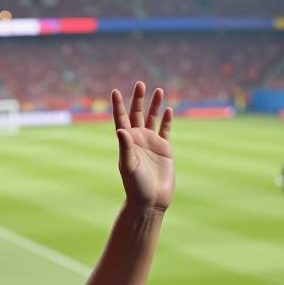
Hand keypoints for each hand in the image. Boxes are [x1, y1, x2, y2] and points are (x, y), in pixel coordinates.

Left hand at [112, 82, 174, 212]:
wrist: (151, 201)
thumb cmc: (136, 186)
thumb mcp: (129, 166)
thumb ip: (126, 147)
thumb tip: (121, 129)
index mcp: (127, 142)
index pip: (121, 119)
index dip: (118, 105)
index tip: (115, 91)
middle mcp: (138, 140)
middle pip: (137, 114)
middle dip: (138, 99)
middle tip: (140, 83)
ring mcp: (151, 143)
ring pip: (152, 119)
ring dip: (154, 105)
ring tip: (158, 89)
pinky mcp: (164, 149)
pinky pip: (166, 130)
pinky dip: (167, 120)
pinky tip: (168, 109)